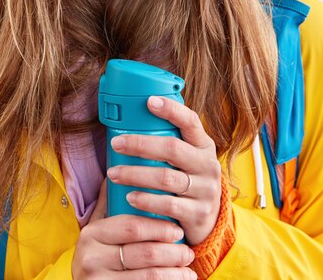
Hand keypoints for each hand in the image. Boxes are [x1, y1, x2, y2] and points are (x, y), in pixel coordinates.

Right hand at [72, 180, 196, 278]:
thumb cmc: (96, 255)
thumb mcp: (96, 229)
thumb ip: (109, 202)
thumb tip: (121, 166)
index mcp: (91, 234)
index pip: (132, 226)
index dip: (159, 227)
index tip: (177, 230)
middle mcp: (91, 258)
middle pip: (144, 252)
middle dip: (172, 252)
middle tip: (188, 251)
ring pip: (149, 276)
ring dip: (175, 272)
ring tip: (189, 268)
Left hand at [107, 96, 221, 245]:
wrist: (208, 220)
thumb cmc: (188, 178)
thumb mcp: (188, 158)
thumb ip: (170, 141)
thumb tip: (133, 119)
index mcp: (203, 145)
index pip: (191, 121)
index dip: (171, 110)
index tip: (149, 101)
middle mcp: (207, 165)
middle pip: (172, 149)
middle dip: (140, 144)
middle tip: (116, 143)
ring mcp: (205, 190)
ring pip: (166, 178)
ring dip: (136, 174)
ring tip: (114, 173)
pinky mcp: (198, 214)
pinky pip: (168, 205)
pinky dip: (147, 200)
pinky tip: (130, 197)